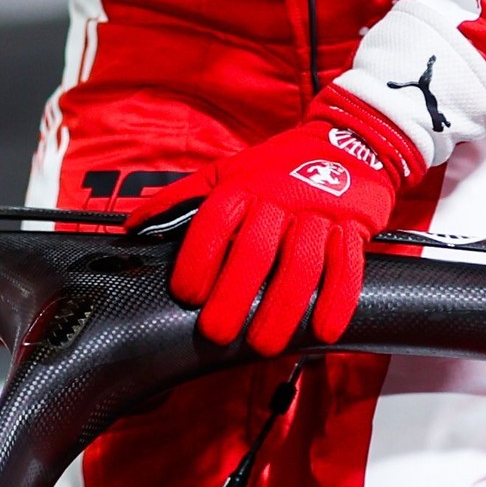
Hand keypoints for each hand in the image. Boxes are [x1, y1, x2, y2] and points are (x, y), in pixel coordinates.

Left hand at [168, 98, 424, 354]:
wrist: (350, 141)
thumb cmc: (280, 165)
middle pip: (255, 251)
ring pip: (302, 264)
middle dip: (234, 296)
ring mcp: (319, 215)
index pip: (215, 222)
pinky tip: (322, 330)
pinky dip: (337, 300)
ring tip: (264, 345)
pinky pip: (347, 267)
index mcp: (244, 186)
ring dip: (282, 308)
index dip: (199, 259)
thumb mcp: (227, 171)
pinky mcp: (353, 229)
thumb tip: (132, 226)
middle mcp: (281, 199)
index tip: (187, 295)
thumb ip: (181, 199)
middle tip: (217, 333)